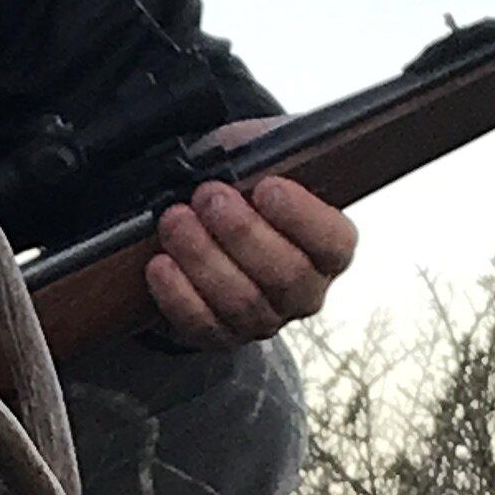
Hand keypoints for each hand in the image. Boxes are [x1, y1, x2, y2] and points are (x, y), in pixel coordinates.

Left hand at [145, 124, 356, 350]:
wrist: (207, 221)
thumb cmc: (245, 187)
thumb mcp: (264, 158)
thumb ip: (268, 158)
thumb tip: (250, 167)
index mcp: (329, 247)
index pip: (333, 242)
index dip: (302, 217)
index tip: (269, 186)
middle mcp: (305, 290)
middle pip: (285, 275)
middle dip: (242, 233)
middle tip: (209, 196)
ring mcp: (265, 319)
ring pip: (241, 301)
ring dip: (203, 257)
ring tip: (176, 221)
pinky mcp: (222, 336)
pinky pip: (202, 324)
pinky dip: (178, 293)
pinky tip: (161, 263)